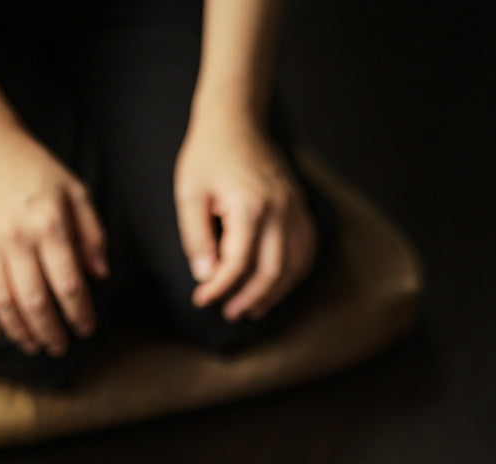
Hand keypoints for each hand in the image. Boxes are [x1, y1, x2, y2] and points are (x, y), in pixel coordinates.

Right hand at [0, 124, 108, 354]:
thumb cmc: (35, 169)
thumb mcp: (76, 192)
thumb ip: (93, 235)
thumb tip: (101, 274)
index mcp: (50, 226)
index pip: (69, 284)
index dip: (80, 313)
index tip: (86, 329)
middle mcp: (17, 239)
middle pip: (35, 301)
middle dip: (50, 332)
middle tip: (59, 347)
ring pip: (2, 302)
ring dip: (19, 331)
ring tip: (33, 346)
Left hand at [174, 114, 316, 321]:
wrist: (237, 118)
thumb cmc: (208, 154)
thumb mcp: (188, 193)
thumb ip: (196, 238)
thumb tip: (206, 277)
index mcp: (250, 206)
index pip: (238, 263)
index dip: (220, 288)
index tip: (202, 299)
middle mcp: (279, 209)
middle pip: (272, 271)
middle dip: (249, 298)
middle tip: (229, 313)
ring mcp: (295, 208)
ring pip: (295, 265)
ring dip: (275, 293)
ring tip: (252, 308)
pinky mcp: (300, 206)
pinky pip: (306, 249)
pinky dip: (294, 273)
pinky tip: (276, 285)